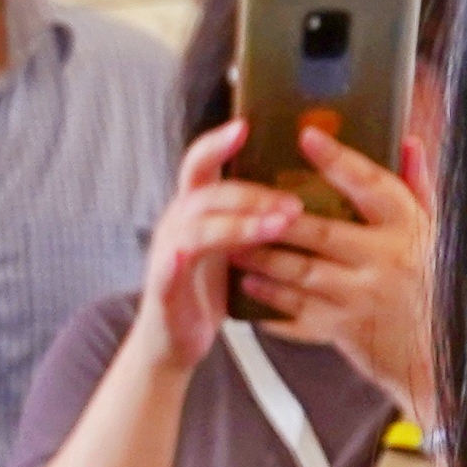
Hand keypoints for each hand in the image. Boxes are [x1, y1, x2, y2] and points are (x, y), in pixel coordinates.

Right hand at [124, 126, 303, 374]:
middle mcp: (177, 222)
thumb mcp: (233, 246)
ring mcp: (167, 251)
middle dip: (252, 194)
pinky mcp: (163, 285)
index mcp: (196, 208)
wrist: (173, 343)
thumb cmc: (208, 291)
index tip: (245, 124)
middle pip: (208, 191)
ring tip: (278, 227)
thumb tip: (303, 192)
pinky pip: (173, 265)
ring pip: (198, 225)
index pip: (202, 162)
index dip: (219, 141)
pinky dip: (187, 257)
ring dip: (239, 224)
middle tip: (294, 204)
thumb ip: (253, 217)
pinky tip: (207, 255)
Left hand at [230, 126, 442, 424]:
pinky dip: (270, 299)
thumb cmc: (431, 284)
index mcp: (407, 227)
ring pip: (301, 272)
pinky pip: (297, 311)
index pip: (370, 185)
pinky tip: (247, 286)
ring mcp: (362, 298)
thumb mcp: (433, 233)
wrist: (438, 356)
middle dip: (276, 218)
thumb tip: (408, 140)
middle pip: (321, 231)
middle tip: (241, 201)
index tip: (306, 136)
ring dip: (264, 257)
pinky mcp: (343, 330)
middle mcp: (386, 260)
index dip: (338, 159)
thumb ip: (417, 187)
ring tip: (234, 244)